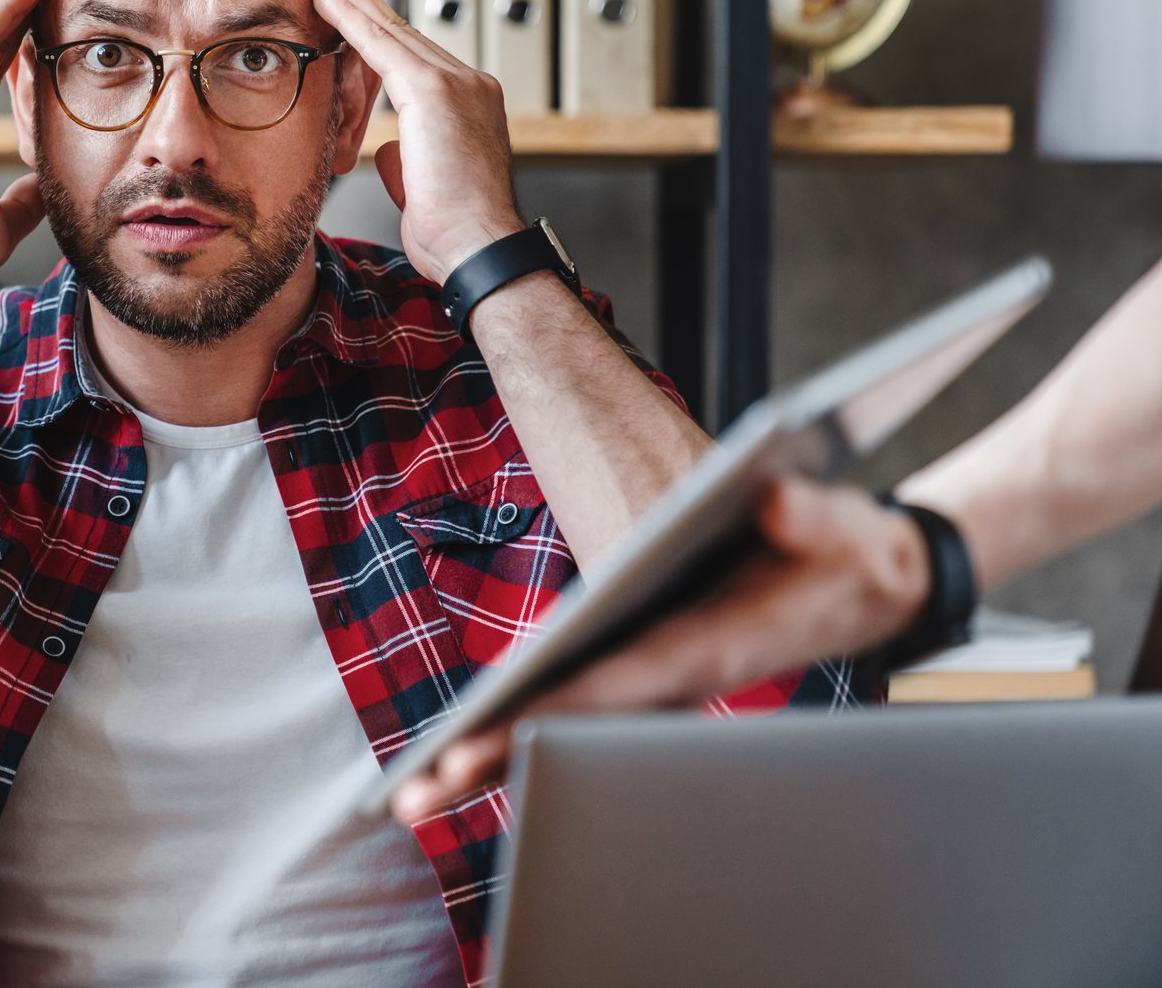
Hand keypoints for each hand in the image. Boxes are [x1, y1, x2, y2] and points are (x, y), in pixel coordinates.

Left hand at [311, 0, 524, 280]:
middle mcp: (469, 84)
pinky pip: (382, 45)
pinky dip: (351, 19)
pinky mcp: (436, 90)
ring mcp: (458, 83)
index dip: (381, 29)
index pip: (414, 56)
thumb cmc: (454, 232)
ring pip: (392, 30)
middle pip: (405, 31)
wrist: (479, 247)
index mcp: (469, 105)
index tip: (357, 7)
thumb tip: (393, 148)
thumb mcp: (424, 184)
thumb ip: (409, 156)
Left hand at [389, 477, 932, 824]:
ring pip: (573, 723)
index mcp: (717, 643)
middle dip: (498, 755)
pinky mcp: (657, 668)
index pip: (620, 683)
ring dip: (502, 751)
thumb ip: (810, 513)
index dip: (552, 712)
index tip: (485, 737)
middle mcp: (681, 672)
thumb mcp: (845, 525)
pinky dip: (531, 725)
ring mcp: (664, 677)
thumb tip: (769, 499)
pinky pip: (584, 705)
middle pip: (577, 720)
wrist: (878, 584)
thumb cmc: (853, 557)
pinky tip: (477, 742)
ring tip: (422, 786)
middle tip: (416, 793)